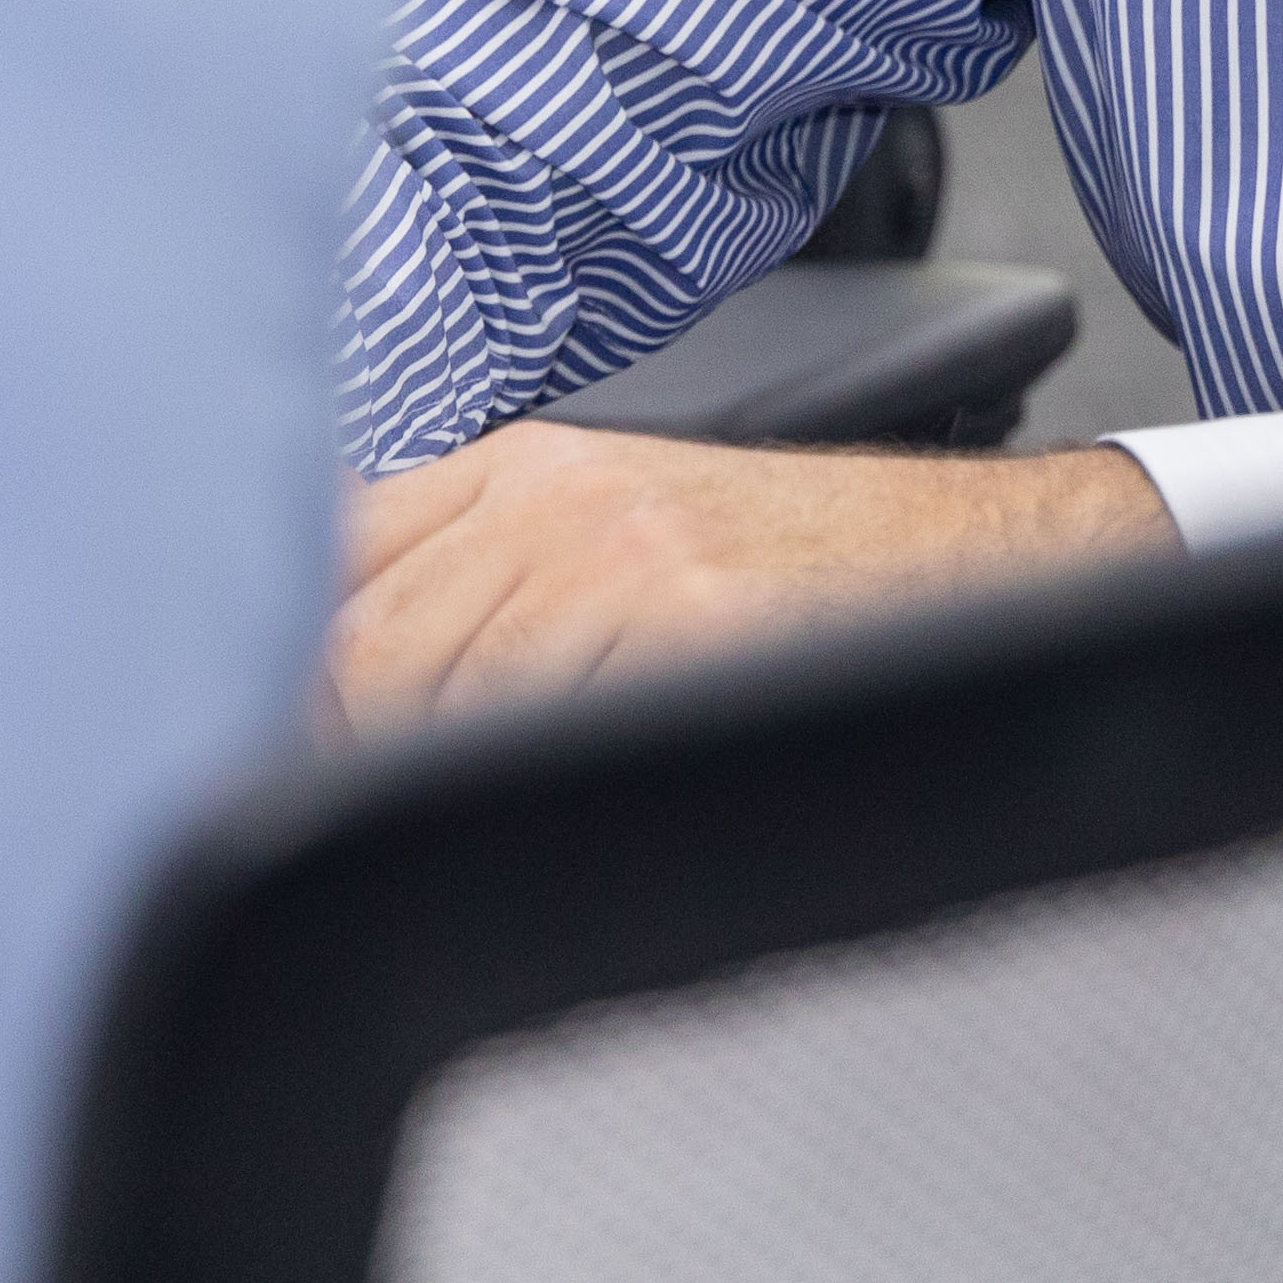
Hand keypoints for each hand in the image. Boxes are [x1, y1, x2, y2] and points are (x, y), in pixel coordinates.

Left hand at [328, 420, 1167, 735]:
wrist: (988, 564)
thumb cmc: (808, 572)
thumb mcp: (624, 534)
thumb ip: (485, 582)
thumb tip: (335, 686)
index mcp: (531, 465)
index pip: (336, 547)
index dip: (297, 662)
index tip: (294, 741)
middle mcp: (560, 493)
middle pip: (365, 638)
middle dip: (350, 743)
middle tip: (380, 814)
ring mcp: (621, 554)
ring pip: (436, 694)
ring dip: (433, 775)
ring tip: (478, 817)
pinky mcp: (687, 621)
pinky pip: (541, 729)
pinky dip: (527, 787)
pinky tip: (566, 804)